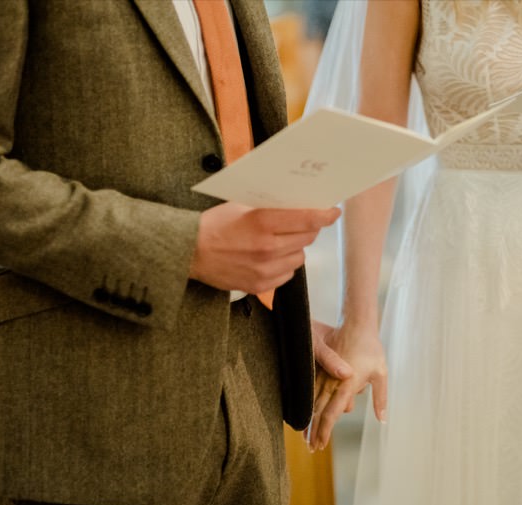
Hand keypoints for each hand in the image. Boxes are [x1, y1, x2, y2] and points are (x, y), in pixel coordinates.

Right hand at [190, 203, 339, 292]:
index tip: (333, 212)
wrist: (188, 253)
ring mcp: (264, 270)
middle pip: (307, 237)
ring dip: (295, 247)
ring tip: (278, 241)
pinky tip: (269, 257)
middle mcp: (267, 248)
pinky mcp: (259, 286)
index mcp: (262, 223)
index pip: (307, 219)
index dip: (325, 215)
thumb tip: (298, 203)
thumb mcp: (241, 206)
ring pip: (300, 257)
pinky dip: (284, 265)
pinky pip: (287, 275)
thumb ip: (270, 207)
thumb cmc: (214, 226)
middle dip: (308, 228)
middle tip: (300, 223)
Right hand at [307, 322, 386, 451]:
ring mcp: (323, 375)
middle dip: (313, 431)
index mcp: (345, 385)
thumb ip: (380, 398)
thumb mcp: (381, 374)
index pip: (331, 414)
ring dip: (308, 420)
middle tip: (311, 448)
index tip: (320, 445)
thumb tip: (382, 420)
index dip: (324, 432)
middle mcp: (331, 382)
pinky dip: (308, 404)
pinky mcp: (319, 368)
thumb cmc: (372, 349)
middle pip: (318, 412)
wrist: (357, 324)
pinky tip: (305, 411)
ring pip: (312, 402)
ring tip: (304, 436)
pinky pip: (311, 389)